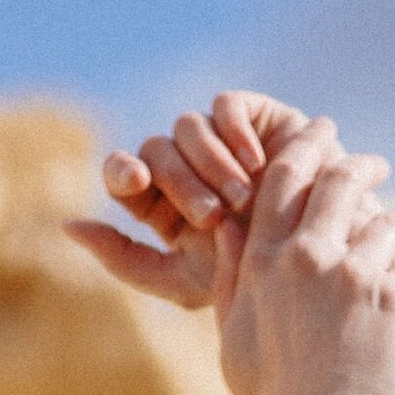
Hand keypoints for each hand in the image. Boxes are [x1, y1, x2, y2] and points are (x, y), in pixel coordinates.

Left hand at [65, 93, 392, 310]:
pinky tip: (254, 166)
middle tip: (213, 217)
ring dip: (209, 165)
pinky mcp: (254, 116)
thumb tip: (65, 226)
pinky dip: (233, 133)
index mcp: (163, 206)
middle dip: (180, 184)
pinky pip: (225, 108)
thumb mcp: (187, 283)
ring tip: (242, 201)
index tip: (135, 185)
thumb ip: (127, 261)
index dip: (123, 173)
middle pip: (156, 152)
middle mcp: (186, 168)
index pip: (125, 175)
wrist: (328, 267)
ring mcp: (219, 140)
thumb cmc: (256, 286)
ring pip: (188, 129)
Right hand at [215, 127, 394, 394]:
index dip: (306, 147)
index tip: (322, 136)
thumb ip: (231, 275)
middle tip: (374, 165)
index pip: (284, 178)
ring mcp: (354, 275)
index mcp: (265, 260)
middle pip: (338, 181)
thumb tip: (227, 225)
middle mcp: (309, 256)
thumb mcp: (233, 336)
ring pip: (385, 218)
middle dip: (359, 165)